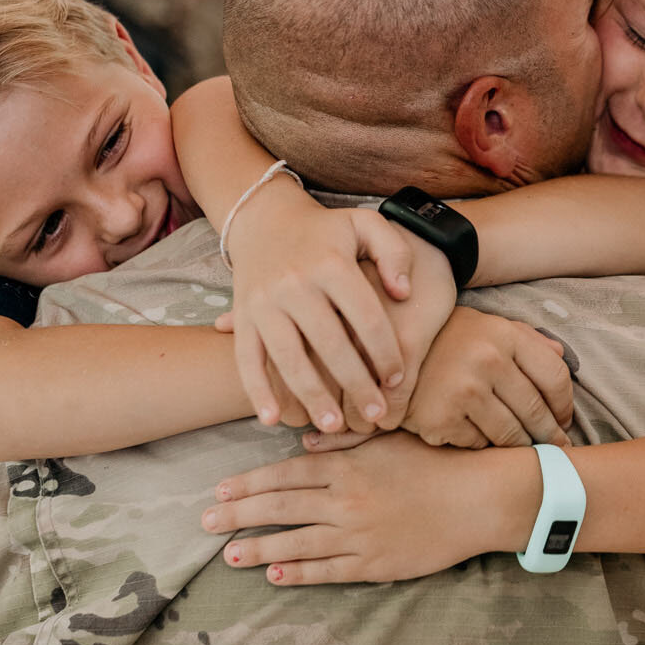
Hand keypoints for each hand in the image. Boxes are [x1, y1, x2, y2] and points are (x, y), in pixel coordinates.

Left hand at [201, 432, 536, 584]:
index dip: (249, 483)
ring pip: (297, 543)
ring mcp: (359, 536)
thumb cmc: (437, 461)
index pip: (286, 474)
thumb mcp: (390, 437)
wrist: (478, 498)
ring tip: (229, 554)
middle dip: (238, 515)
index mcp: (348, 466)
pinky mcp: (376, 563)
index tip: (221, 489)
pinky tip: (275, 575)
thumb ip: (345, 436)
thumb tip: (303, 437)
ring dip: (259, 549)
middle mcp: (346, 501)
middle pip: (280, 508)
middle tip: (205, 522)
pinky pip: (329, 571)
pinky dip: (299, 573)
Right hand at [221, 193, 427, 430]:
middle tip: (375, 414)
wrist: (265, 219)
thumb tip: (402, 293)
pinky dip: (256, 391)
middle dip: (356, 384)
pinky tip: (273, 419)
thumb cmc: (327, 230)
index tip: (397, 379)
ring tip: (333, 426)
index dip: (385, 352)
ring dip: (311, 396)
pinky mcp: (241, 317)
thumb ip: (394, 253)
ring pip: (289, 358)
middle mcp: (294, 284)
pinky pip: (246, 359)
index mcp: (331, 264)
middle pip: (330, 345)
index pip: (366, 317)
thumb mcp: (366, 225)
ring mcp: (263, 303)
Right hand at [327, 307, 570, 451]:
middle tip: (556, 448)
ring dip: (521, 446)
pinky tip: (478, 438)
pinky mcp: (441, 419)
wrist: (384, 348)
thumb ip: (526, 338)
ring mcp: (463, 392)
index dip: (565, 405)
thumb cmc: (445, 338)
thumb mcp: (486, 325)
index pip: (556, 378)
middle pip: (537, 412)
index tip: (565, 419)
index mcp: (505, 335)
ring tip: (524, 450)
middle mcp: (488, 361)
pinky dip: (482, 445)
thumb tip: (563, 355)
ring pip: (511, 435)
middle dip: (551, 435)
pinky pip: (478, 445)